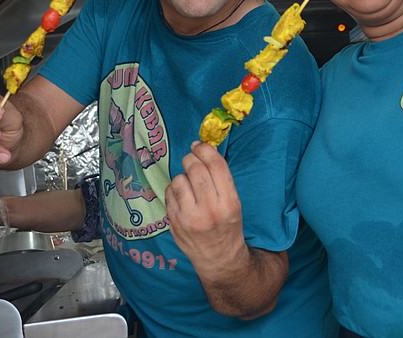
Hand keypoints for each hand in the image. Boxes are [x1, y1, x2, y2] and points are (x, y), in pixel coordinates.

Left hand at [165, 141, 245, 279]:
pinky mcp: (174, 223)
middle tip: (191, 158)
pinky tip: (182, 196)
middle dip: (191, 158)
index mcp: (229, 203)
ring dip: (182, 176)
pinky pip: (169, 194)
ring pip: (179, 180)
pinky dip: (174, 189)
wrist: (219, 259)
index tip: (200, 145)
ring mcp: (188, 218)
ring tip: (189, 183)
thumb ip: (220, 178)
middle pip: (195, 169)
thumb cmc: (228, 225)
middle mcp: (209, 210)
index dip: (206, 149)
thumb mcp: (233, 202)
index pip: (216, 166)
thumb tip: (202, 149)